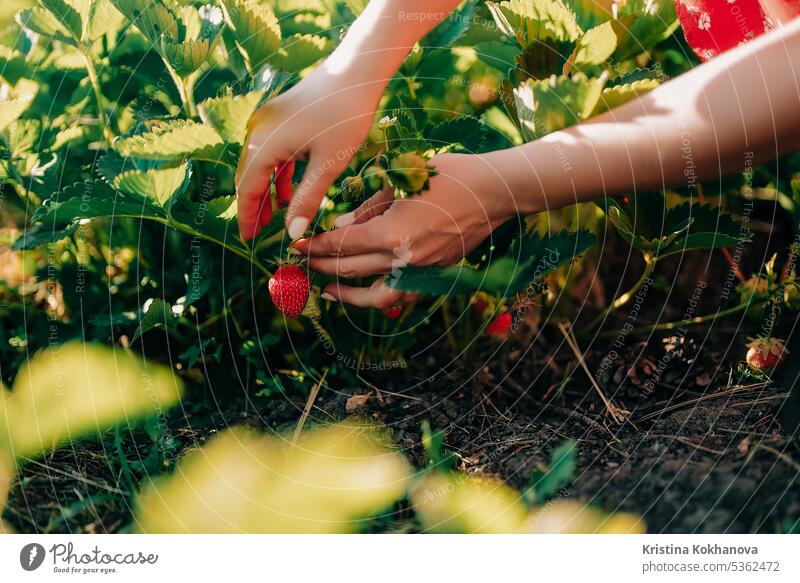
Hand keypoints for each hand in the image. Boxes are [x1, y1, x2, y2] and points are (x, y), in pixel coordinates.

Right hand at [235, 66, 383, 240]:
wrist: (356, 70)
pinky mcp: (281, 116)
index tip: (249, 241)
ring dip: (266, 191)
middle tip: (260, 235)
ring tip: (275, 218)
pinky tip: (288, 191)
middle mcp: (258, 131)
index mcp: (264, 144)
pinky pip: (272, 152)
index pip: (247, 189)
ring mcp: (268, 121)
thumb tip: (293, 233)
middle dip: (254, 207)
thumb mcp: (329, 163)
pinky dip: (277, 174)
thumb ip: (307, 200)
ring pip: (260, 165)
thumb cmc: (345, 115)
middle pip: (248, 177)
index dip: (247, 217)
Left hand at [291, 153, 522, 307]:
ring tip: (328, 291)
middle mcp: (404, 259)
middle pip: (350, 271)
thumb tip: (340, 226)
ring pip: (376, 297)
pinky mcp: (436, 274)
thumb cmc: (449, 175)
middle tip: (302, 264)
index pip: (341, 245)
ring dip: (347, 296)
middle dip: (321, 267)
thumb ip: (367, 208)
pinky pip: (402, 294)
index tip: (295, 246)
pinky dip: (381, 296)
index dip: (314, 246)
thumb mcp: (401, 181)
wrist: (495, 191)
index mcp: (391, 233)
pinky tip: (368, 289)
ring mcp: (422, 271)